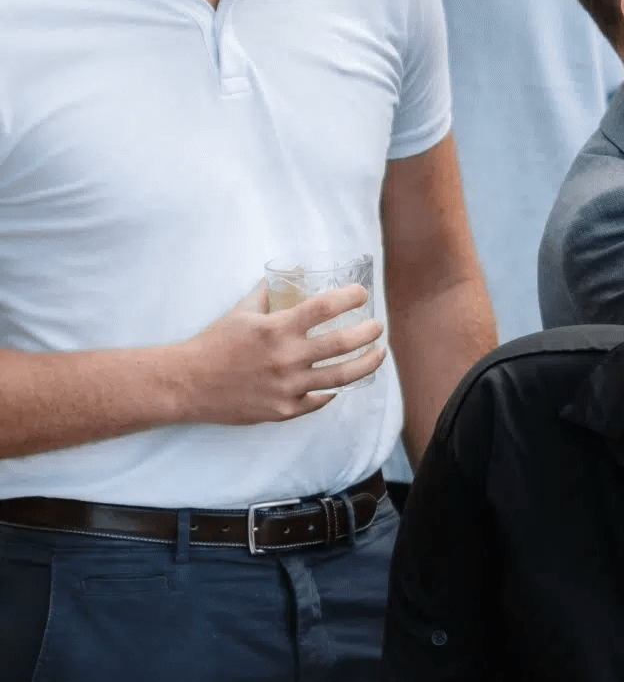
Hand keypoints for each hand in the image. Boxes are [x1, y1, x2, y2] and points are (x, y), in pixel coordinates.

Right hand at [172, 285, 386, 425]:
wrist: (186, 384)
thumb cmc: (214, 344)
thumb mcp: (241, 312)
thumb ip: (267, 292)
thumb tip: (290, 271)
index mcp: (276, 329)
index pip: (325, 307)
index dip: (350, 298)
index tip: (362, 294)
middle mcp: (286, 358)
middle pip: (343, 344)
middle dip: (368, 333)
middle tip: (378, 327)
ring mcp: (287, 387)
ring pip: (342, 376)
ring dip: (367, 364)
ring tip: (379, 354)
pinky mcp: (284, 410)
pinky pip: (319, 400)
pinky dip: (333, 390)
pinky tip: (341, 383)